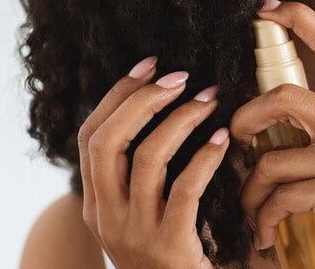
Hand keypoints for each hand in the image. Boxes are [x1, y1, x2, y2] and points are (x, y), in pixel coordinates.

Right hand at [78, 56, 228, 268]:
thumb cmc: (175, 252)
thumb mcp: (145, 213)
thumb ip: (145, 174)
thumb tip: (166, 108)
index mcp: (96, 204)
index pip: (90, 137)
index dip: (117, 95)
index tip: (149, 64)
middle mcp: (106, 217)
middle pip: (108, 141)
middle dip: (143, 99)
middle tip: (181, 77)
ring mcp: (134, 233)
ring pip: (147, 158)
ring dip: (181, 120)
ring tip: (210, 99)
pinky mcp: (169, 246)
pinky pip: (185, 189)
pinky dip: (205, 157)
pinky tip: (223, 139)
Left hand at [230, 0, 314, 268]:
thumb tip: (269, 123)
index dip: (300, 19)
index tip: (267, 8)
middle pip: (284, 97)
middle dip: (245, 118)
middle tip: (237, 139)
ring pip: (270, 160)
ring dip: (250, 192)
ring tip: (254, 211)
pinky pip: (277, 197)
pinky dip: (262, 219)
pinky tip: (266, 234)